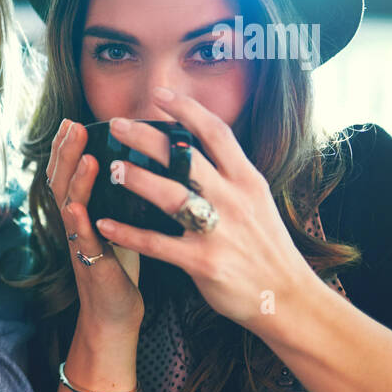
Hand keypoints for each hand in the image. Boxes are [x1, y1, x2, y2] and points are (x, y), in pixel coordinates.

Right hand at [47, 117, 144, 335]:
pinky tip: (76, 207)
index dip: (67, 147)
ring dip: (74, 179)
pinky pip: (82, 240)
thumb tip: (134, 161)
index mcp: (83, 211)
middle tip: (71, 125)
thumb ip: (117, 195)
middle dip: (66, 152)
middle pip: (62, 180)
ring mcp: (80, 243)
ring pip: (69, 205)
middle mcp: (76, 223)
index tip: (71, 121)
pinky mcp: (92, 264)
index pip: (70, 171)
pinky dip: (78, 222)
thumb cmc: (120, 265)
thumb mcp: (118, 222)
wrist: (114, 313)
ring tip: (83, 154)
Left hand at [91, 89, 315, 327]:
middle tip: (117, 123)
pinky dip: (128, 233)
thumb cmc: (266, 248)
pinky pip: (157, 244)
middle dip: (149, 138)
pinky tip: (104, 224)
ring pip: (172, 196)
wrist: (287, 298)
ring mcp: (219, 231)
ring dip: (137, 179)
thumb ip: (229, 176)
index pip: (217, 133)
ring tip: (110, 167)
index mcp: (248, 180)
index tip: (161, 93)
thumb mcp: (257, 202)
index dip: (188, 110)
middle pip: (187, 158)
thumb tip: (197, 150)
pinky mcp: (204, 262)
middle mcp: (234, 199)